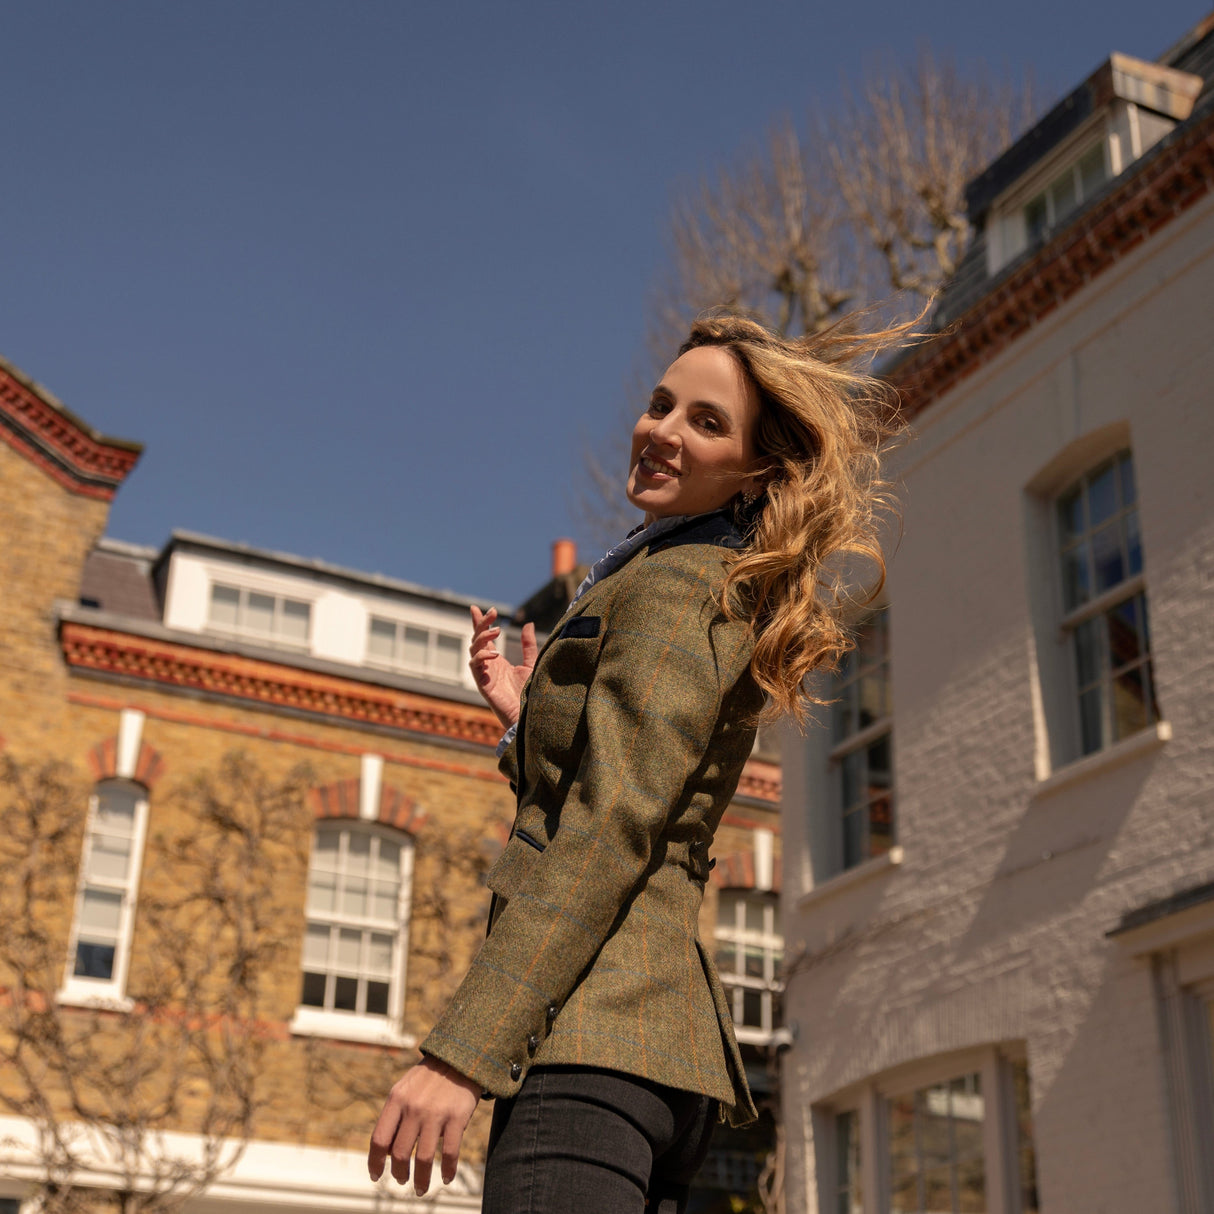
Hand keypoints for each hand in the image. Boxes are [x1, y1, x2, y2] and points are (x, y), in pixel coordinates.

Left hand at [368, 1056, 480, 1192]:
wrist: (460, 1057)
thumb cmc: (428, 1078)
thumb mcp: (404, 1089)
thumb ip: (394, 1116)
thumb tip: (385, 1153)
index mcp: (396, 1099)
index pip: (379, 1139)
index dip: (374, 1162)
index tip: (375, 1175)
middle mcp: (414, 1108)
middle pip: (400, 1153)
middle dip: (399, 1173)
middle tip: (401, 1180)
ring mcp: (436, 1113)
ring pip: (424, 1158)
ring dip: (421, 1180)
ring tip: (420, 1189)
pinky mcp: (457, 1117)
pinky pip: (450, 1153)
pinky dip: (448, 1170)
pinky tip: (447, 1178)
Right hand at [469, 605, 537, 728]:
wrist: (528, 716)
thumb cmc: (528, 695)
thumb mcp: (531, 664)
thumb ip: (528, 646)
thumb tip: (527, 624)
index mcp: (497, 662)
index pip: (484, 638)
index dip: (480, 624)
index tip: (476, 608)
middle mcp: (488, 666)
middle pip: (477, 640)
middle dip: (481, 624)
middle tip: (492, 612)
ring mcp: (484, 675)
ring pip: (473, 650)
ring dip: (482, 637)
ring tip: (497, 630)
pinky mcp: (483, 685)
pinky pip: (475, 667)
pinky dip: (481, 657)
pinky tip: (495, 654)